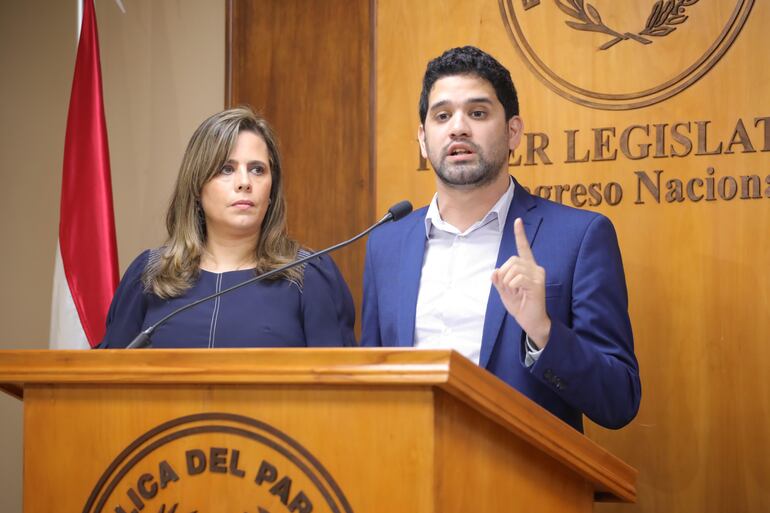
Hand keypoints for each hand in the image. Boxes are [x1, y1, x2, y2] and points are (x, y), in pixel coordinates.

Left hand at [491, 218, 550, 347]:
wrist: (530, 320)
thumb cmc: (520, 305)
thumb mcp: (504, 292)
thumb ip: (499, 281)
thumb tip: (494, 271)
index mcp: (527, 267)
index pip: (523, 247)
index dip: (520, 234)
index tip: (518, 220)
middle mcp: (535, 267)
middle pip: (512, 260)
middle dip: (503, 275)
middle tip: (509, 289)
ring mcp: (538, 275)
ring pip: (513, 269)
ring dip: (507, 282)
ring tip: (515, 292)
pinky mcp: (537, 283)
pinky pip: (518, 279)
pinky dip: (512, 287)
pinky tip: (519, 293)